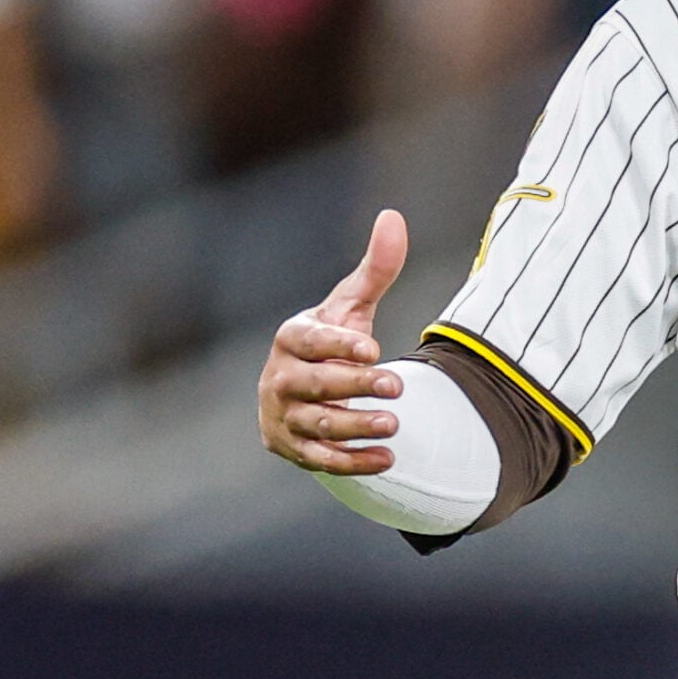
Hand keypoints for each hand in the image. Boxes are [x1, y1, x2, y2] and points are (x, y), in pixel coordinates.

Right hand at [258, 208, 409, 476]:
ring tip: (395, 424)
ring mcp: (282, 416)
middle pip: (314, 385)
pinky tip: (388, 458)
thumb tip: (393, 217)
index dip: (339, 346)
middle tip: (397, 386)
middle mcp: (279, 378)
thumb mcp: (353, 304)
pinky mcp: (291, 448)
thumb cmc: (334, 340)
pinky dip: (353, 461)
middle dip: (354, 386)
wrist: (310, 389)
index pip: (310, 341)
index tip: (373, 348)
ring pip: (317, 424)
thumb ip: (376, 267)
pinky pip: (321, 459)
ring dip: (355, 426)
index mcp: (292, 338)